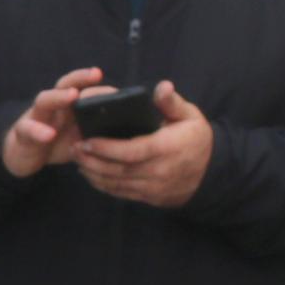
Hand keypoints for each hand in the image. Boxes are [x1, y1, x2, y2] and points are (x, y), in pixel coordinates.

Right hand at [0, 69, 104, 179]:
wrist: (23, 155)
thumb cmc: (56, 141)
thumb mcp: (80, 135)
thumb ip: (98, 128)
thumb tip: (128, 127)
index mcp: (68, 105)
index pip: (82, 86)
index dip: (95, 82)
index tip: (111, 82)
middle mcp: (53, 106)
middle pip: (64, 84)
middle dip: (80, 78)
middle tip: (96, 74)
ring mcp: (36, 117)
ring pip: (44, 100)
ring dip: (58, 97)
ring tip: (72, 95)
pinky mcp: (22, 134)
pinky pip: (28, 129)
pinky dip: (38, 131)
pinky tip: (48, 134)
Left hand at [72, 82, 215, 207]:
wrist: (210, 173)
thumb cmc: (196, 139)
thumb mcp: (190, 116)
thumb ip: (172, 103)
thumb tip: (162, 86)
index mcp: (167, 148)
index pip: (132, 151)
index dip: (107, 148)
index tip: (87, 140)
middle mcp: (159, 171)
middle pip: (118, 169)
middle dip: (92, 160)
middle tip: (74, 148)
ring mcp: (152, 187)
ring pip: (116, 183)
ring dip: (93, 173)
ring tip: (77, 159)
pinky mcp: (148, 197)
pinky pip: (120, 193)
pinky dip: (102, 185)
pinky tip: (90, 173)